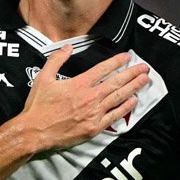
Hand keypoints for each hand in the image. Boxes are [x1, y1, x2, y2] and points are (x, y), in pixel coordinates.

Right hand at [19, 46, 147, 150]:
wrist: (35, 132)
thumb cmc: (38, 107)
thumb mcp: (43, 78)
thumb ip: (56, 60)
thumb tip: (67, 47)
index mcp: (79, 84)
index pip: (103, 69)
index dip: (117, 61)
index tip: (127, 57)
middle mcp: (90, 97)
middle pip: (116, 82)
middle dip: (132, 73)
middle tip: (144, 67)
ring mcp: (94, 113)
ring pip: (119, 97)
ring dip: (134, 87)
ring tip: (144, 80)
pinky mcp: (95, 127)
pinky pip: (115, 115)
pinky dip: (126, 107)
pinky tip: (134, 101)